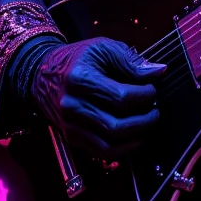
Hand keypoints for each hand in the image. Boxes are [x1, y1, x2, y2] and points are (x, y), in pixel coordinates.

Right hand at [30, 38, 164, 155]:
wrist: (42, 73)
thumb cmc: (76, 58)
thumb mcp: (103, 48)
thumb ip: (131, 61)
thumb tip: (158, 72)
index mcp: (79, 79)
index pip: (120, 98)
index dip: (144, 96)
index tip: (152, 89)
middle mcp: (71, 106)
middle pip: (116, 125)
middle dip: (144, 120)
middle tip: (154, 109)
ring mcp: (69, 125)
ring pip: (109, 144)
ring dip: (135, 137)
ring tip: (146, 122)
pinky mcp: (70, 137)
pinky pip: (100, 152)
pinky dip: (122, 150)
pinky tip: (134, 138)